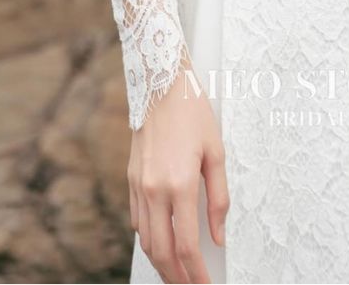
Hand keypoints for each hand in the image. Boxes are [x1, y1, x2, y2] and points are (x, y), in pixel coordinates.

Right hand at [128, 61, 229, 283]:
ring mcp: (138, 186)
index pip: (187, 246)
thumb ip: (219, 199)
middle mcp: (154, 190)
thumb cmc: (192, 112)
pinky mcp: (130, 179)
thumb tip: (218, 236)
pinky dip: (148, 239)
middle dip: (176, 277)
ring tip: (177, 274)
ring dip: (161, 263)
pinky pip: (137, 220)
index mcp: (179, 185)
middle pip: (162, 252)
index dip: (196, 274)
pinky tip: (161, 242)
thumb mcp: (216, 152)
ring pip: (145, 241)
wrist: (160, 83)